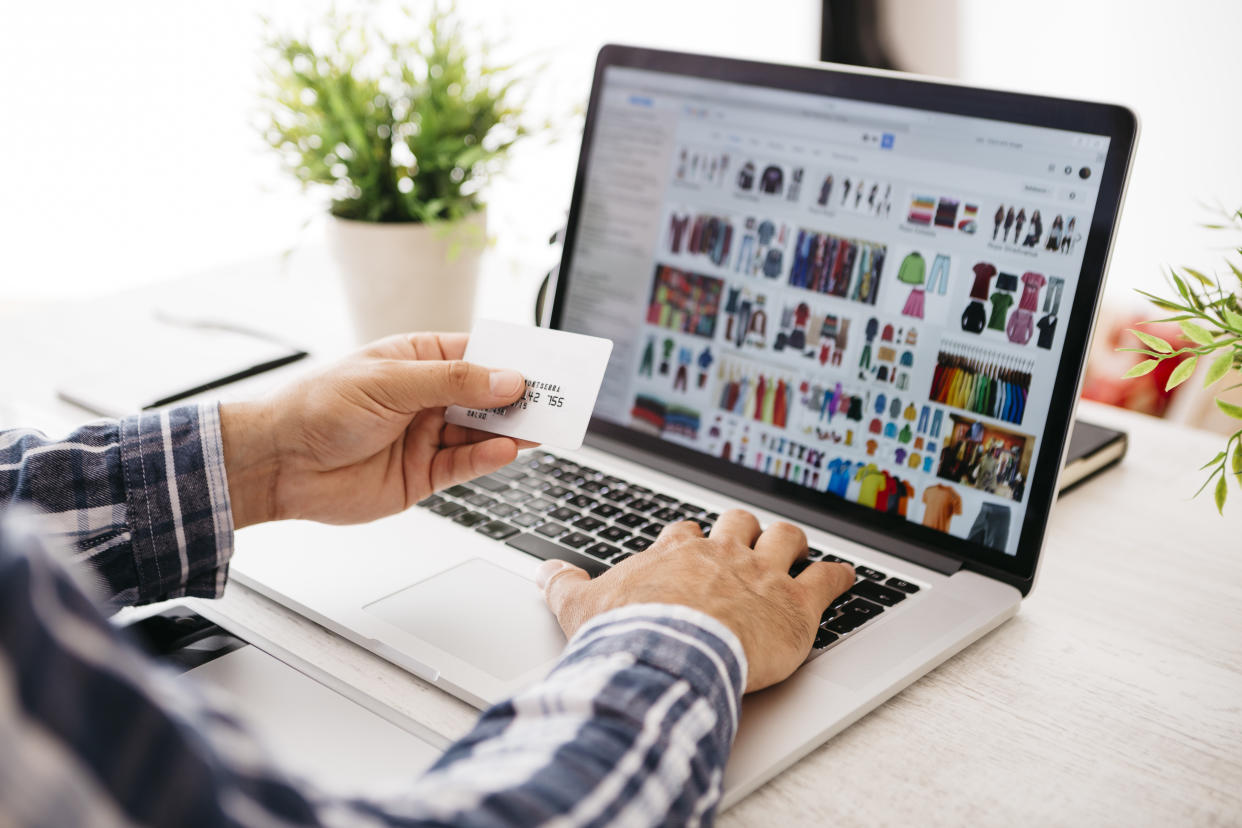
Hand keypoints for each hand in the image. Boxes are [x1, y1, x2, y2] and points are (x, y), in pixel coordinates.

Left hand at [219, 333, 528, 527]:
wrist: (278, 464)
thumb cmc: (318, 407)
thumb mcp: (390, 383)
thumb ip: (453, 383)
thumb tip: (506, 379)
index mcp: (418, 360)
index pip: (478, 355)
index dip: (512, 359)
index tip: (545, 363)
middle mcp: (427, 398)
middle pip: (487, 395)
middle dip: (519, 396)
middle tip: (555, 398)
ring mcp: (426, 437)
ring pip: (482, 432)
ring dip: (511, 430)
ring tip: (540, 426)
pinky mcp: (423, 475)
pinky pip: (465, 466)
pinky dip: (488, 459)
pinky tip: (506, 450)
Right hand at [537, 509, 854, 692]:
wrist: (668, 654)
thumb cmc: (628, 633)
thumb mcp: (581, 607)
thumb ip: (563, 585)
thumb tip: (544, 572)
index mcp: (676, 552)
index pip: (684, 533)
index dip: (688, 541)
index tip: (688, 548)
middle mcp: (722, 554)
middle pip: (739, 524)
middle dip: (743, 530)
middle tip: (746, 539)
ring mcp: (762, 576)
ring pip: (785, 539)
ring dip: (791, 542)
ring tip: (797, 546)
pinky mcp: (795, 606)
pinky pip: (827, 580)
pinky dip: (839, 577)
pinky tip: (846, 577)